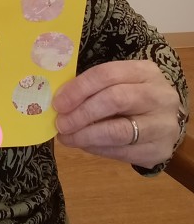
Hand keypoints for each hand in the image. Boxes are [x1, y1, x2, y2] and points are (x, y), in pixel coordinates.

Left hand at [53, 60, 180, 168]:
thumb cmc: (134, 99)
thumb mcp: (120, 84)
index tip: (58, 102)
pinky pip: (122, 151)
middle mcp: (159, 96)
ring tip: (67, 137)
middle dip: (82, 113)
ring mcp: (162, 125)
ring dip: (86, 135)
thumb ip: (95, 88)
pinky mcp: (159, 150)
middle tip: (61, 123)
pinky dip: (97, 149)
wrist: (165, 123)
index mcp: (145, 71)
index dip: (79, 88)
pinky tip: (84, 145)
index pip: (107, 74)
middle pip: (115, 99)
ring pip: (119, 131)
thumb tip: (60, 102)